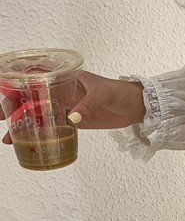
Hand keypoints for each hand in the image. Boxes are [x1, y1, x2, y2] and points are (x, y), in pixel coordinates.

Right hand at [1, 71, 145, 144]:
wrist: (136, 106)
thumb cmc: (120, 92)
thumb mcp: (103, 94)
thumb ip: (87, 105)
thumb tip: (71, 118)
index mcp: (64, 78)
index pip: (33, 78)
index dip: (16, 85)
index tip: (6, 97)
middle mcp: (60, 91)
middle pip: (29, 97)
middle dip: (12, 107)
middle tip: (2, 120)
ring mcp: (64, 106)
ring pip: (37, 113)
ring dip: (22, 124)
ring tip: (10, 138)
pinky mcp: (72, 120)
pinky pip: (51, 126)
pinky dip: (39, 134)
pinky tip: (29, 142)